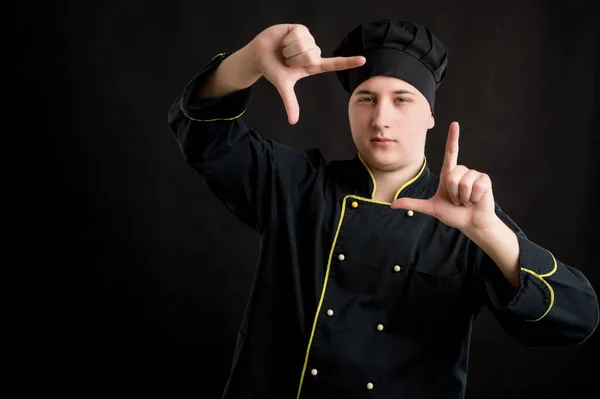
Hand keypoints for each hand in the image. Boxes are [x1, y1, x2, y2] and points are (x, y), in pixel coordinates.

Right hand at [249, 24, 365, 123]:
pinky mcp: (301, 29)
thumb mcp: (284, 86)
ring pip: (304, 46)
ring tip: (284, 50)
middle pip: (312, 56)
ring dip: (290, 50)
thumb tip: (293, 122)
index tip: (363, 60)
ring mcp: (309, 39)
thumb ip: (290, 103)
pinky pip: (298, 36)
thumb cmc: (273, 69)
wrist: (259, 54)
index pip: (334, 64)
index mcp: (313, 65)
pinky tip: (283, 40)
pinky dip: (287, 40)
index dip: (348, 62)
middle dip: (295, 59)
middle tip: (286, 59)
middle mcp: (313, 52)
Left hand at [390, 122, 497, 233]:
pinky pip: (475, 186)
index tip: (454, 124)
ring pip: (462, 181)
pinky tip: (475, 201)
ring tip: (466, 201)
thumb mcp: (431, 208)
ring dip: (462, 197)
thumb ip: (412, 204)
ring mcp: (474, 175)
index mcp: (449, 174)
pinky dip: (473, 197)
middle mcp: (461, 171)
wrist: (471, 223)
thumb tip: (392, 204)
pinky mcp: (485, 180)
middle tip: (457, 201)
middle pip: (451, 176)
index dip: (452, 138)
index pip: (450, 152)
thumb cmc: (453, 214)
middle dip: (452, 193)